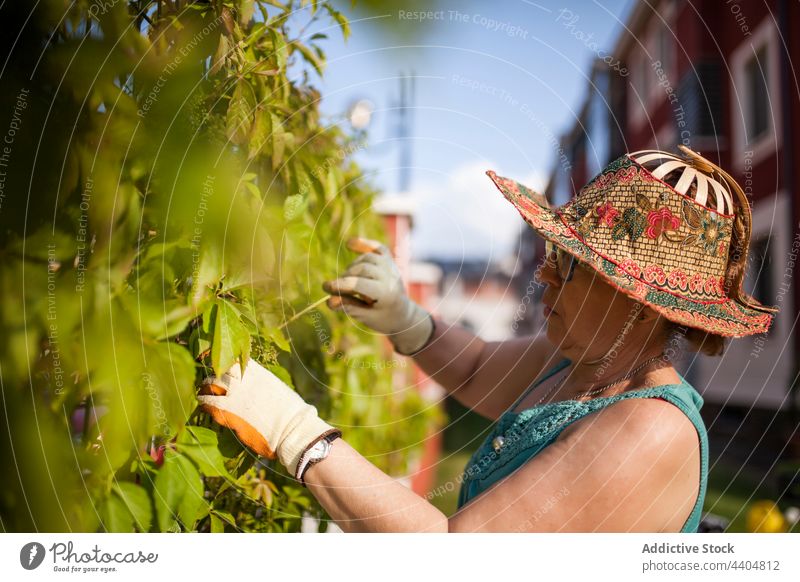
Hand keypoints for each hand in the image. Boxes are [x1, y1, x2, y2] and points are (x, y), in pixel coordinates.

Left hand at [196, 359, 336, 476]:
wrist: (291, 429)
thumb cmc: (290, 412)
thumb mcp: (277, 388)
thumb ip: (262, 383)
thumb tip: (256, 383)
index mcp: (258, 373)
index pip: (234, 358)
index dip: (223, 358)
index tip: (217, 359)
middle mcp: (244, 380)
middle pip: (220, 370)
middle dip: (213, 375)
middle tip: (209, 382)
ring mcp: (235, 394)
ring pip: (211, 384)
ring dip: (205, 388)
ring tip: (202, 392)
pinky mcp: (228, 411)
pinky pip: (210, 403)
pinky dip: (204, 403)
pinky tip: (203, 405)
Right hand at [322, 237, 433, 354]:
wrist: (403, 313)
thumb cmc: (383, 318)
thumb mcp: (366, 317)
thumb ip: (348, 307)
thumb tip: (329, 300)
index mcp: (386, 294)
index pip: (359, 284)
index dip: (340, 285)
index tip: (325, 287)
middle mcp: (390, 277)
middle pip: (362, 269)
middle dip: (346, 277)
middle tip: (339, 288)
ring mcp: (391, 267)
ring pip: (367, 258)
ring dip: (353, 267)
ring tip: (348, 278)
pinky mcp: (389, 260)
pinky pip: (377, 247)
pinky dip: (364, 244)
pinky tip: (349, 243)